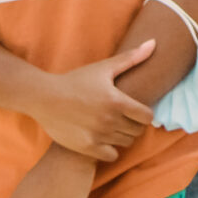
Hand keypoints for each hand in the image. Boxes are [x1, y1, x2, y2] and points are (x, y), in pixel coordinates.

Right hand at [33, 38, 157, 160]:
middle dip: (134, 125)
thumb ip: (131, 58)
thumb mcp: (103, 67)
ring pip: (125, 143)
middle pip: (137, 131)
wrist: (44, 97)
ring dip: (122, 135)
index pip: (147, 117)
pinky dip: (110, 149)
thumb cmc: (76, 80)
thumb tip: (154, 43)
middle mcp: (110, 120)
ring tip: (112, 126)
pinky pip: (111, 155)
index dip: (144, 114)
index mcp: (117, 101)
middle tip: (124, 118)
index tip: (136, 110)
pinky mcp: (87, 147)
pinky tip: (102, 138)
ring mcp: (98, 135)